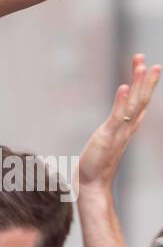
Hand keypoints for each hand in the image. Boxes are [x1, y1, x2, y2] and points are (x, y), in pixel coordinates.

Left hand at [77, 54, 160, 194]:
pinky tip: (123, 87)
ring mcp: (119, 131)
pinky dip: (121, 101)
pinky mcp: (109, 137)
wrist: (91, 183)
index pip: (139, 101)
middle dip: (146, 80)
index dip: (144, 83)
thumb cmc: (97, 162)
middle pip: (141, 100)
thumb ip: (113, 128)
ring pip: (133, 104)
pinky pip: (117, 116)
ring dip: (138, 85)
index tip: (145, 64)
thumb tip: (115, 119)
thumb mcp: (108, 139)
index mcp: (127, 126)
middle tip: (153, 63)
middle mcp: (127, 127)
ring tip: (141, 67)